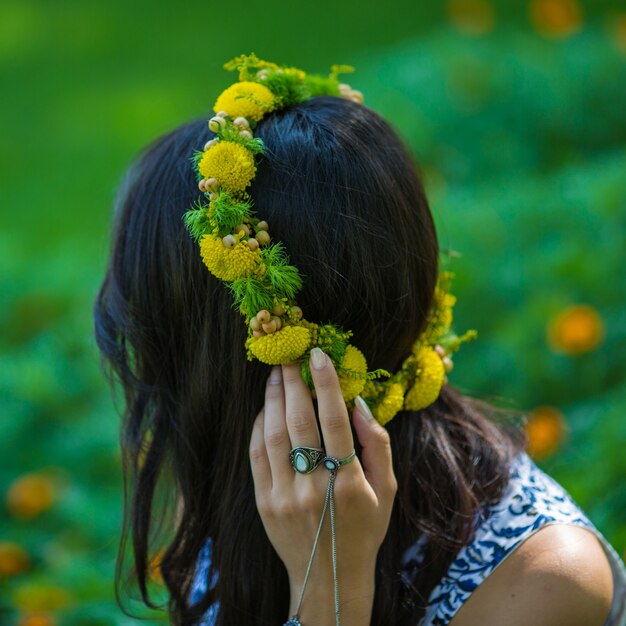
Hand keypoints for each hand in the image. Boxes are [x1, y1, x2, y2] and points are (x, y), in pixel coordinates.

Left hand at [249, 347, 397, 623]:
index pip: (334, 420)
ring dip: (272, 398)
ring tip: (275, 375)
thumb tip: (357, 403)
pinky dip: (259, 426)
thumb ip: (378, 444)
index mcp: (348, 482)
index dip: (326, 383)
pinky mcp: (263, 502)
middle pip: (298, 421)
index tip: (318, 354)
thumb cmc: (364, 529)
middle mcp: (313, 486)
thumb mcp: (386, 489)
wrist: (329, 577)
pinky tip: (265, 409)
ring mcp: (284, 495)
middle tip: (289, 356)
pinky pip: (257, 455)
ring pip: (273, 433)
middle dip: (292, 382)